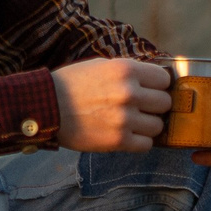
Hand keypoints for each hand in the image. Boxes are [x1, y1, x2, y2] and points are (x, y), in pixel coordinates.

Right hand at [52, 58, 171, 152]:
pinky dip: (139, 142)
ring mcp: (124, 118)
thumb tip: (157, 80)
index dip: (157, 85)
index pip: (164, 79)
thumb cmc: (73, 84)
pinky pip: (146, 144)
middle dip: (154, 106)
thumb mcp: (103, 65)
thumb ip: (130, 72)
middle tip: (140, 108)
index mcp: (126, 70)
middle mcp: (128, 93)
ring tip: (131, 123)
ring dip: (147, 125)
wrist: (46, 106)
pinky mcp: (118, 140)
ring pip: (157, 125)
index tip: (148, 90)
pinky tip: (127, 135)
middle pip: (164, 103)